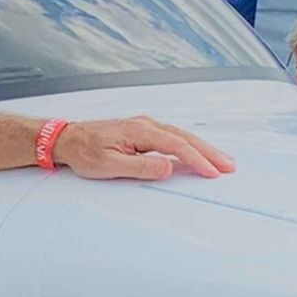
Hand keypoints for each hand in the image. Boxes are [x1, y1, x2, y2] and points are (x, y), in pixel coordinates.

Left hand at [53, 116, 233, 181]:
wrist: (66, 139)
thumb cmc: (84, 152)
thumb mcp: (109, 165)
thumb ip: (140, 167)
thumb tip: (168, 167)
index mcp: (139, 131)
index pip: (175, 145)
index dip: (196, 159)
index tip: (212, 172)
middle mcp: (145, 124)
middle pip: (184, 137)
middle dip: (208, 152)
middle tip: (229, 166)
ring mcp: (144, 126)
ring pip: (180, 136)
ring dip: (202, 148)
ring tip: (221, 161)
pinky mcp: (142, 131)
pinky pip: (172, 136)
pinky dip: (188, 145)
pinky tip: (198, 152)